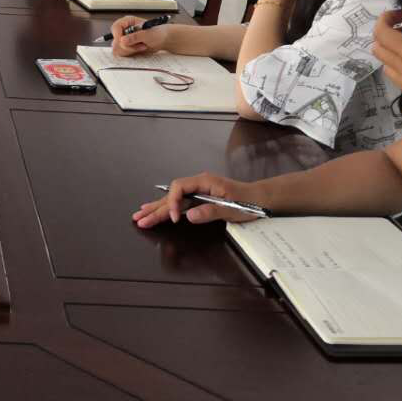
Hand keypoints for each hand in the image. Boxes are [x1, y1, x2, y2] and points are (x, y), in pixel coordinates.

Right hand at [111, 15, 175, 57]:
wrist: (163, 40)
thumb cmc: (157, 33)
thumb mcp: (148, 34)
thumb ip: (135, 37)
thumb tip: (123, 40)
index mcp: (127, 22)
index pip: (115, 27)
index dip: (117, 35)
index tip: (124, 42)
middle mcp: (124, 30)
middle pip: (115, 40)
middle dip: (127, 46)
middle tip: (139, 45)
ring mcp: (124, 39)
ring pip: (118, 49)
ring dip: (130, 50)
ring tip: (141, 46)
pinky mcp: (126, 47)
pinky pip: (122, 53)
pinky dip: (131, 53)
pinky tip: (140, 49)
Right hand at [133, 172, 262, 228]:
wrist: (261, 198)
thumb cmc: (249, 202)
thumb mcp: (232, 209)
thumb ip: (210, 212)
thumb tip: (189, 216)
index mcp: (205, 181)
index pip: (179, 187)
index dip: (172, 203)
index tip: (173, 219)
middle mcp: (199, 183)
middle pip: (171, 194)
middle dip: (155, 207)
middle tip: (140, 218)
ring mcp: (198, 190)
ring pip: (173, 198)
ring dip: (157, 207)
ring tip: (140, 215)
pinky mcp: (200, 197)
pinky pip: (179, 202)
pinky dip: (166, 207)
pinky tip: (156, 210)